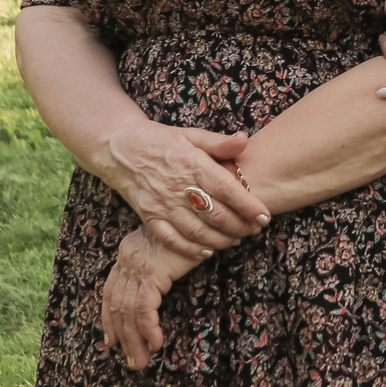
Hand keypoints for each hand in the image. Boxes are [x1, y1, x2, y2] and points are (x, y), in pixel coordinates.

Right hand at [94, 120, 270, 256]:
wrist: (121, 149)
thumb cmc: (162, 141)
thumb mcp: (191, 134)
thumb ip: (219, 142)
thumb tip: (244, 140)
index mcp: (192, 162)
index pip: (226, 189)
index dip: (248, 206)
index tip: (265, 217)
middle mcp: (177, 186)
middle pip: (215, 214)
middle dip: (240, 226)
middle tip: (255, 230)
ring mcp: (161, 203)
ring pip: (196, 230)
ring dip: (220, 240)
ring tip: (236, 240)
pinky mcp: (148, 216)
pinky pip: (171, 239)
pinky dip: (190, 249)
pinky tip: (207, 252)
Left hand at [100, 229, 195, 370]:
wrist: (206, 213)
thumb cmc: (195, 231)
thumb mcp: (168, 250)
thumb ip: (157, 267)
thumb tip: (157, 290)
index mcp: (128, 252)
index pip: (111, 291)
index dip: (109, 318)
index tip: (111, 340)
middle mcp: (127, 258)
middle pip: (116, 305)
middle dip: (122, 337)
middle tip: (131, 360)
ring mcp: (138, 265)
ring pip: (128, 311)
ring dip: (134, 340)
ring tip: (142, 361)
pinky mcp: (152, 272)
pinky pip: (144, 308)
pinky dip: (148, 329)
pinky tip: (156, 343)